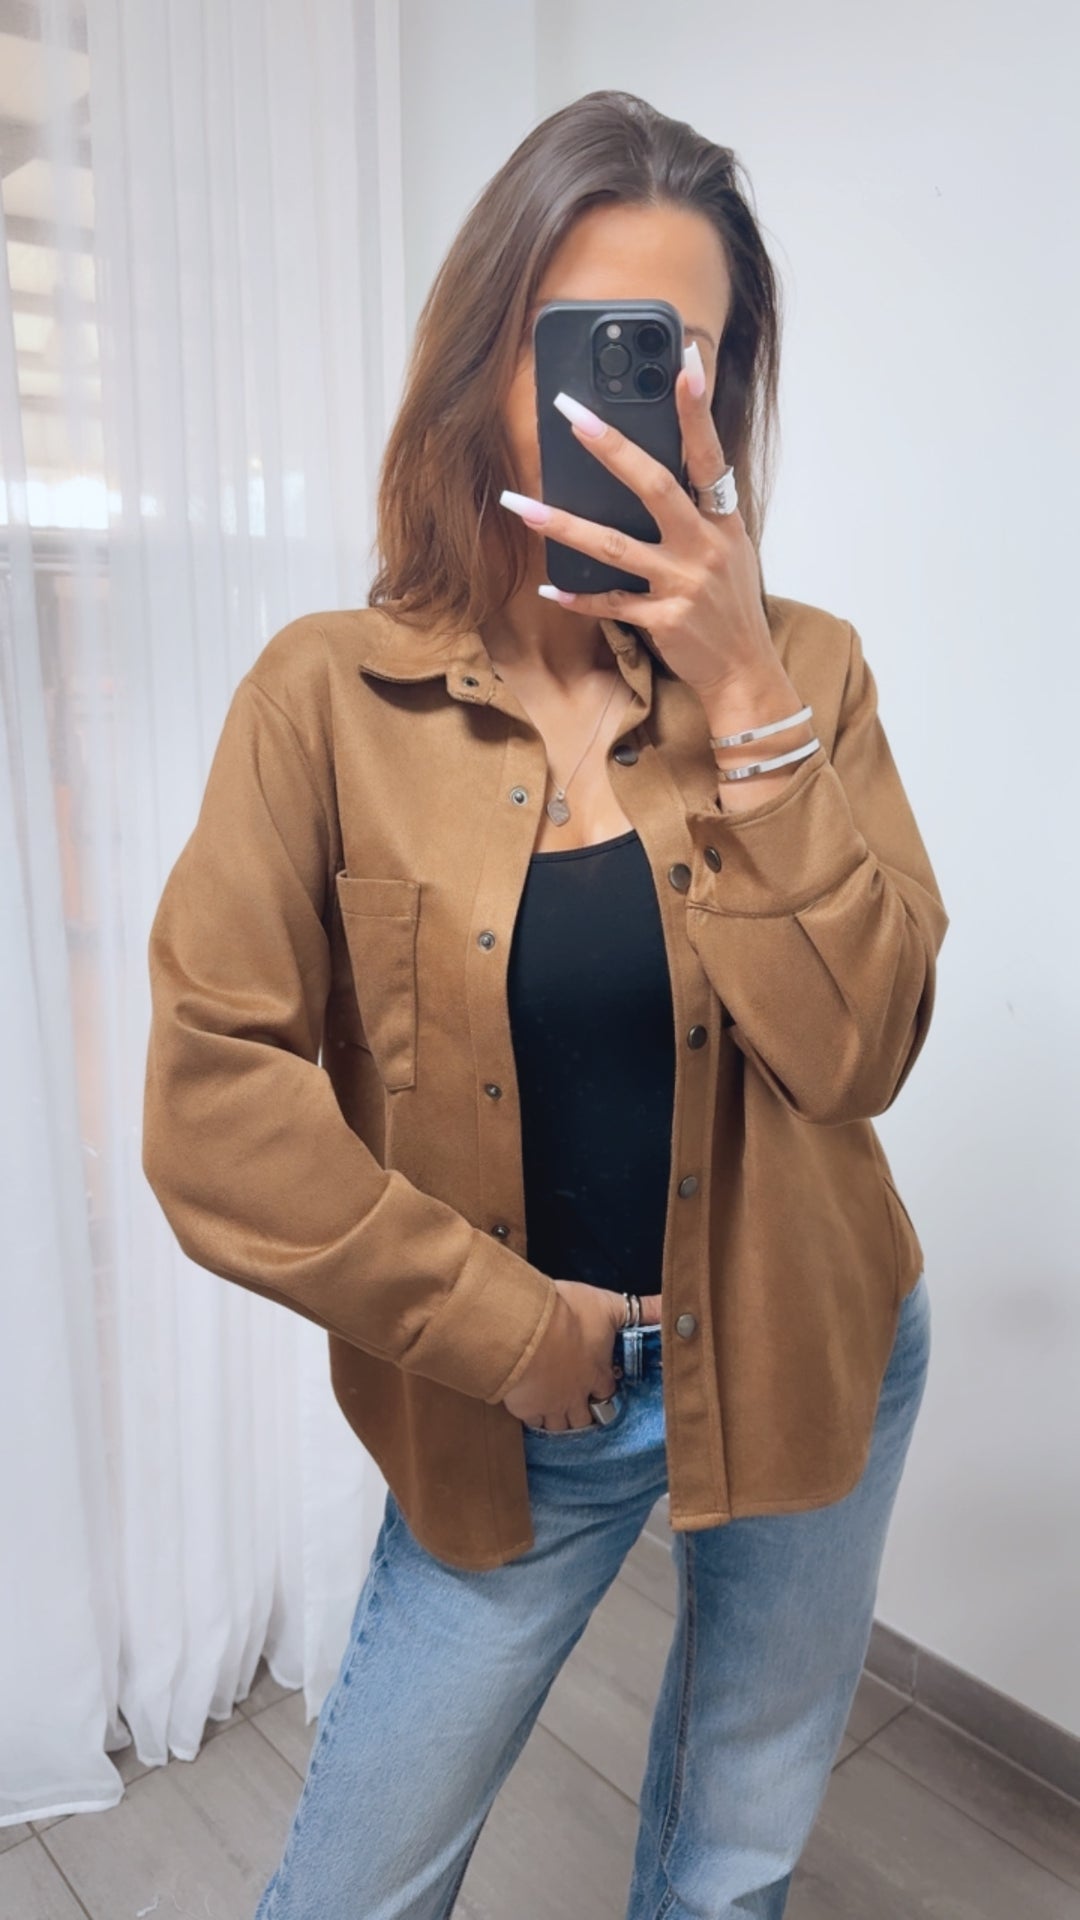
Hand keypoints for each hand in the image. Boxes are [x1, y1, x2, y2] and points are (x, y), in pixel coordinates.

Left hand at [498, 340, 777, 698]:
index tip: (683, 364)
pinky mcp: (663, 622)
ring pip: (614, 547)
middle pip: (654, 487)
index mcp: (723, 523)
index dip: (696, 411)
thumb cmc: (730, 607)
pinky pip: (610, 604)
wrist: (745, 672)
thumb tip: (657, 473)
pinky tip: (548, 587)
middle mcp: (705, 547)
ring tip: (521, 505)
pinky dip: (579, 597)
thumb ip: (700, 513)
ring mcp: (683, 585)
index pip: (710, 456)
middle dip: (611, 448)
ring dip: (563, 525)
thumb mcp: (730, 551)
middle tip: (572, 414)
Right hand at [501, 1280, 662, 1431]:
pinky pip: (532, 1422)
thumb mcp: (609, 1305)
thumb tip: (674, 1307)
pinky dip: (533, 1417)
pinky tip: (531, 1411)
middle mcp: (577, 1394)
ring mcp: (551, 1404)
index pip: (607, 1391)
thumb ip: (644, 1309)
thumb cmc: (568, 1315)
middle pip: (583, 1417)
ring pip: (559, 1425)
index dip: (605, 1389)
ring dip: (560, 1421)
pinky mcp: (525, 1407)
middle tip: (580, 1409)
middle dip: (583, 1414)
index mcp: (598, 1372)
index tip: (602, 1386)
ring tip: (558, 1416)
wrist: (527, 1329)